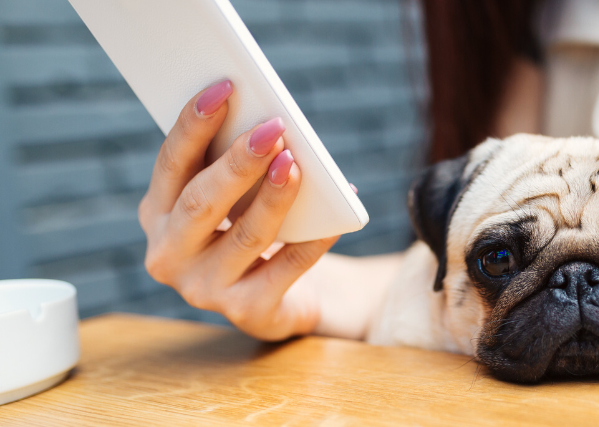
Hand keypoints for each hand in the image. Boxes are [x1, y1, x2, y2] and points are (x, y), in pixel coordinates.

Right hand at [138, 81, 338, 340]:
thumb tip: (273, 128)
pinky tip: (333, 220)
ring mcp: (204, 290)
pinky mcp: (247, 314)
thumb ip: (239, 167)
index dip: (196, 125)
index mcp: (158, 215)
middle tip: (272, 128)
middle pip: (202, 203)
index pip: (172, 164)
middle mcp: (169, 255)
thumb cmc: (255, 229)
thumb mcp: (237, 198)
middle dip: (239, 163)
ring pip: (245, 236)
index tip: (225, 88)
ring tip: (298, 166)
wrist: (281, 299)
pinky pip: (286, 270)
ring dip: (274, 199)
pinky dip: (312, 242)